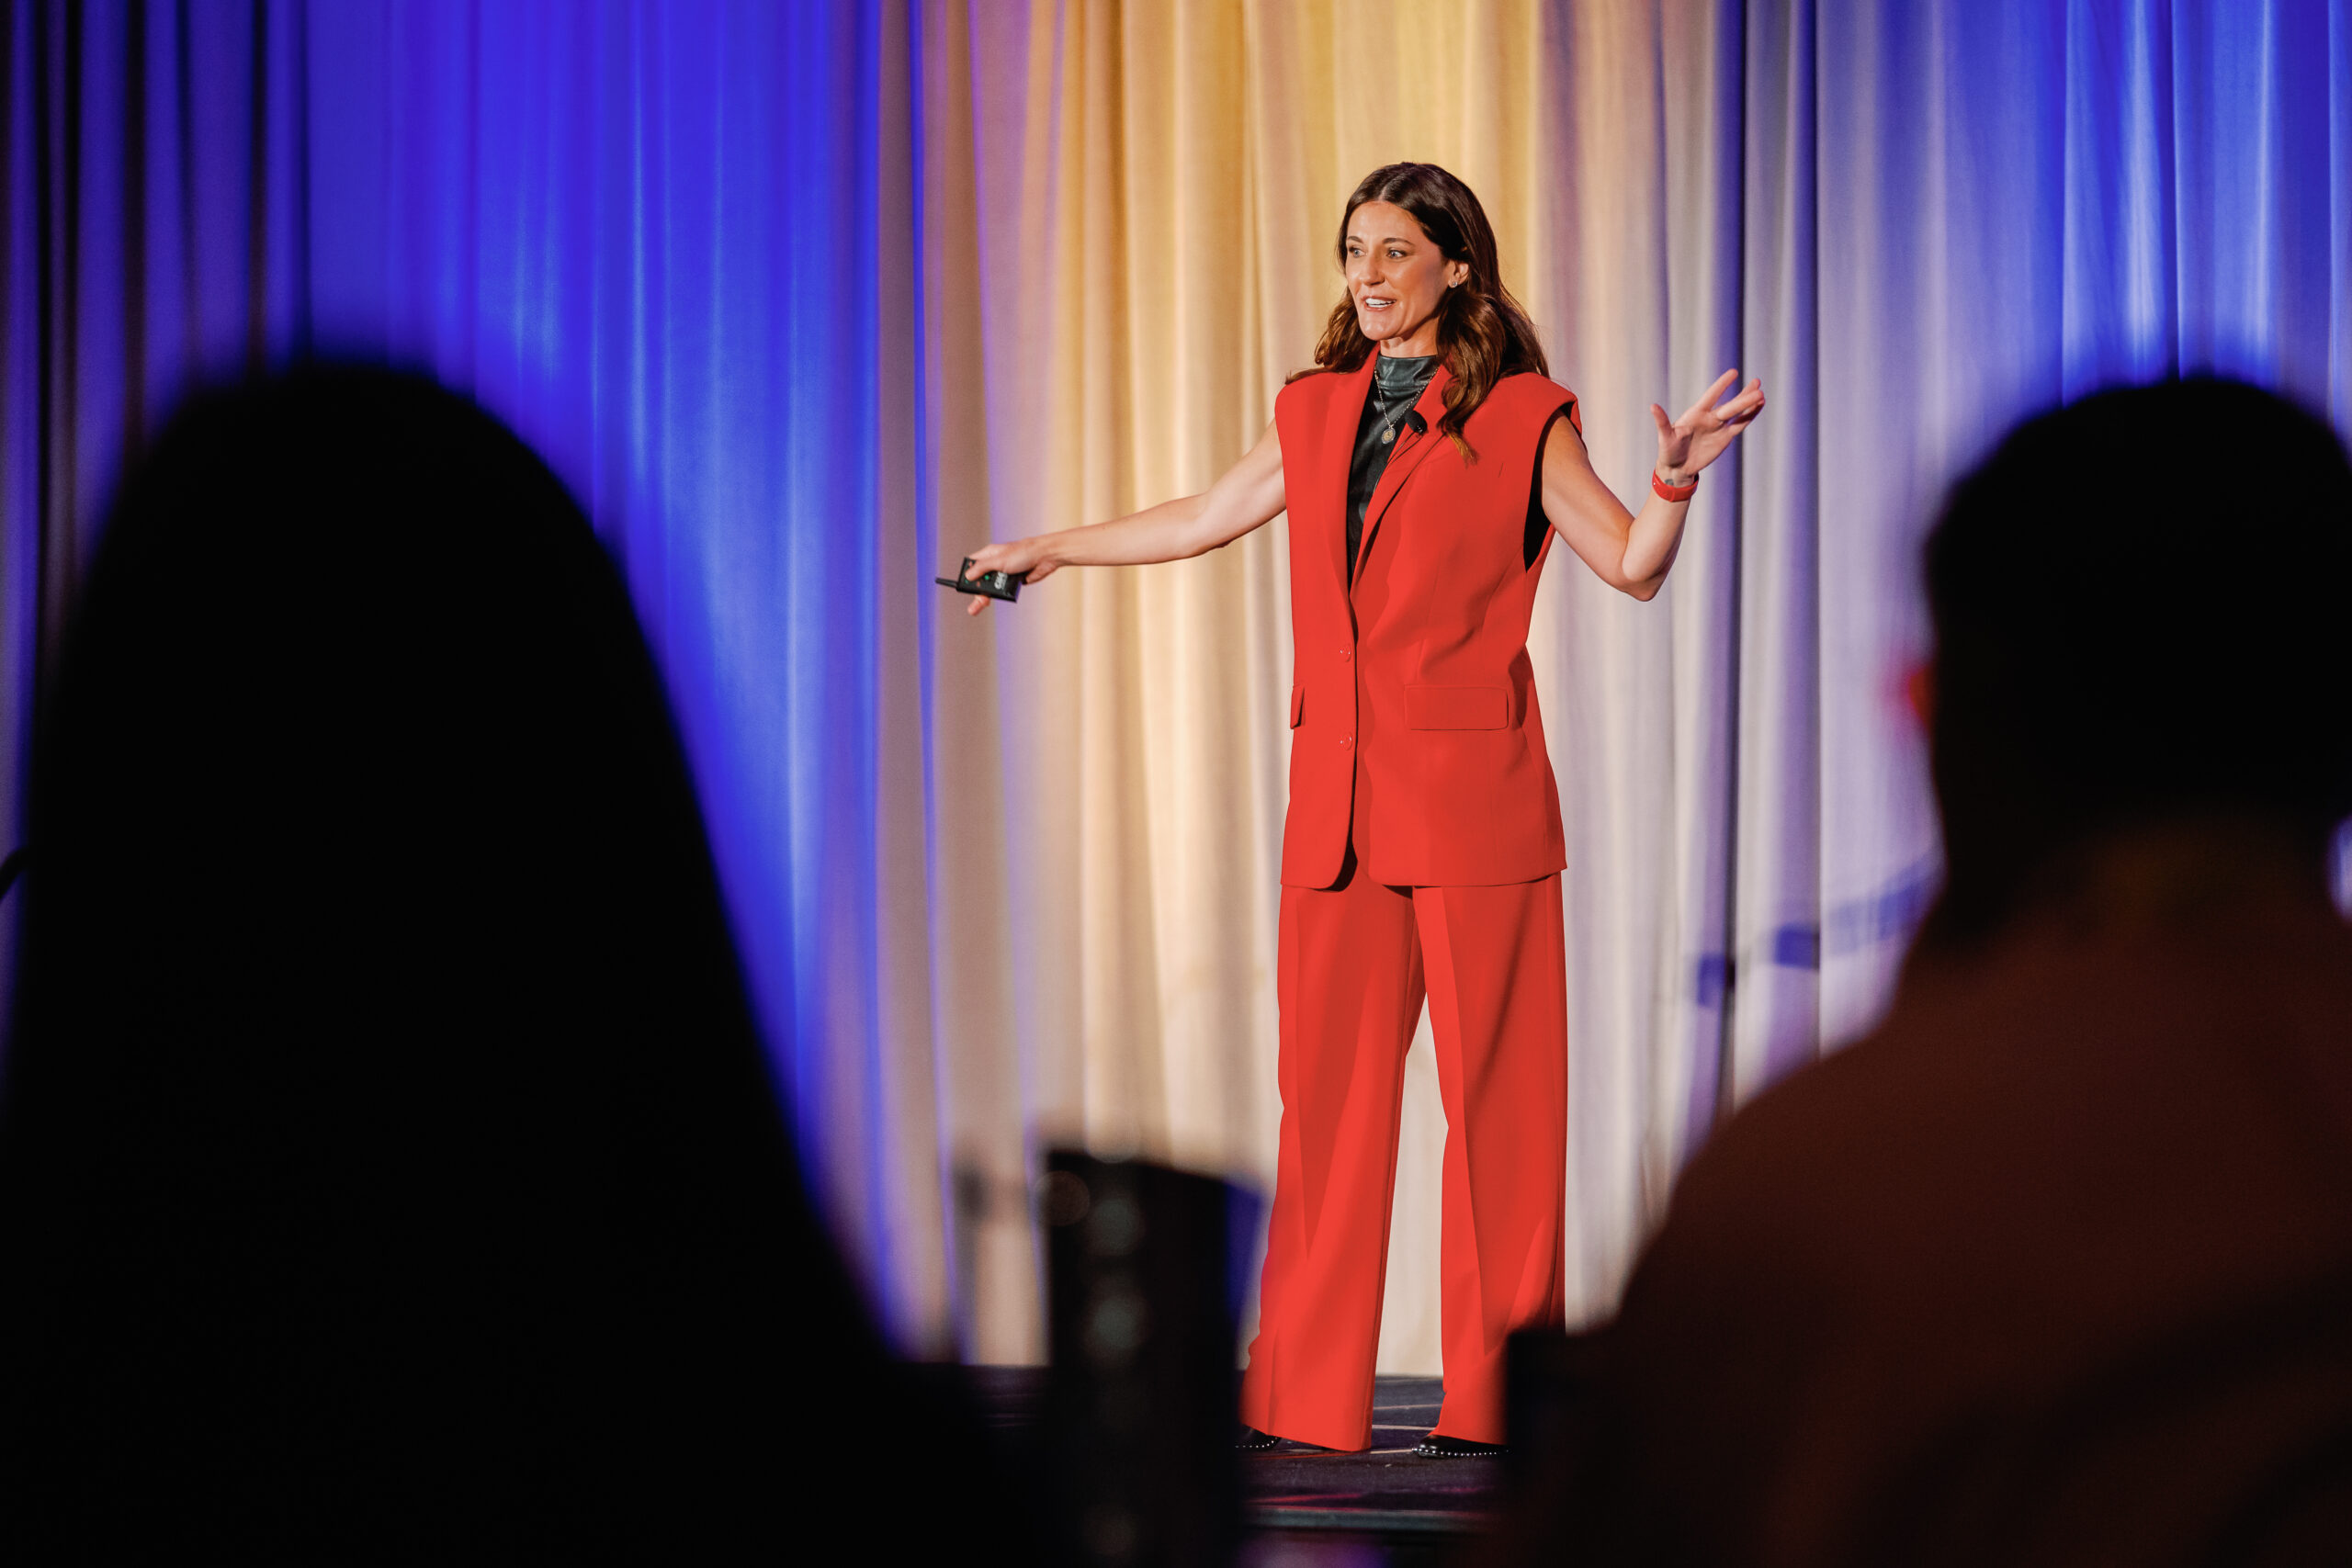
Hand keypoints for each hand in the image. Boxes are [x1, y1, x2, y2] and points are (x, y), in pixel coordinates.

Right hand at [956, 536, 1057, 615]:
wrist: (1045, 557)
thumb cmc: (1024, 552)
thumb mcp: (998, 560)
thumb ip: (982, 568)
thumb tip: (968, 576)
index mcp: (989, 555)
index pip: (973, 565)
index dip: (968, 575)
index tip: (964, 586)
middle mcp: (995, 564)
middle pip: (981, 580)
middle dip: (977, 591)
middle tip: (974, 605)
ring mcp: (1004, 573)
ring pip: (992, 587)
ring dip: (988, 595)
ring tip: (982, 604)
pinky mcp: (1013, 581)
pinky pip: (1004, 590)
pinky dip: (1001, 594)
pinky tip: (1000, 597)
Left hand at [1650, 369, 1764, 487]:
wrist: (1677, 467)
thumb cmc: (1668, 450)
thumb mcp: (1664, 437)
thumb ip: (1661, 421)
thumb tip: (1652, 406)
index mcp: (1696, 413)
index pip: (1711, 396)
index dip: (1722, 386)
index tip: (1734, 373)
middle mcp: (1709, 417)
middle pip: (1729, 406)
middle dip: (1743, 397)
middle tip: (1757, 383)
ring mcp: (1719, 427)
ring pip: (1737, 413)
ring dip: (1749, 403)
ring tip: (1762, 392)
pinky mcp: (1725, 438)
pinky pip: (1740, 425)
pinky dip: (1749, 416)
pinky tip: (1760, 406)